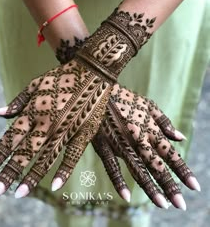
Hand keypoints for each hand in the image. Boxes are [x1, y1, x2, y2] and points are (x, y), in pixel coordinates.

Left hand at [0, 9, 154, 197]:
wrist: (92, 69)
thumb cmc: (62, 76)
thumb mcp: (36, 84)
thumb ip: (18, 102)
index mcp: (34, 111)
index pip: (10, 139)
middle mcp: (47, 122)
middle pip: (24, 152)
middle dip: (9, 173)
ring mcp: (66, 128)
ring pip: (46, 157)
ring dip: (31, 176)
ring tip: (19, 194)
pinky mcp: (84, 131)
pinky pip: (72, 154)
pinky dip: (64, 170)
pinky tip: (56, 186)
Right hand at [92, 84, 199, 209]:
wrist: (100, 90)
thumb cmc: (126, 98)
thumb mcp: (148, 105)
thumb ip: (164, 122)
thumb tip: (181, 137)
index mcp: (149, 129)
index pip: (170, 154)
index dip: (183, 170)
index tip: (194, 187)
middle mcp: (138, 138)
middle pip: (156, 165)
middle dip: (170, 185)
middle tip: (181, 205)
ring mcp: (120, 142)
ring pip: (137, 169)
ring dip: (150, 188)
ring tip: (162, 204)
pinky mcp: (103, 144)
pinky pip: (111, 165)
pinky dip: (119, 181)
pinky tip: (127, 196)